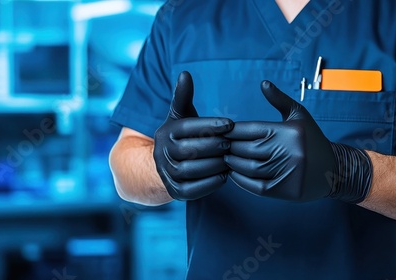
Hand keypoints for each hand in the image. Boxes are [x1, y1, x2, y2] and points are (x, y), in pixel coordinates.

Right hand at [153, 71, 233, 199]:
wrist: (163, 165)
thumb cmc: (181, 136)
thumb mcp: (181, 116)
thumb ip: (183, 96)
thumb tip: (185, 73)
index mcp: (166, 133)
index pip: (189, 127)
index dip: (211, 125)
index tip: (230, 123)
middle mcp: (162, 154)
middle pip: (192, 150)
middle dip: (215, 146)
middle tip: (232, 144)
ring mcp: (167, 174)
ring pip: (194, 170)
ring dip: (215, 164)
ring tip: (231, 159)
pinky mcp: (175, 192)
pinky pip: (195, 189)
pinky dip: (211, 183)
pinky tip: (225, 175)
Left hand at [224, 81, 371, 202]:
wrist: (334, 169)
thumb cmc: (311, 139)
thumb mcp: (298, 116)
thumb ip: (279, 99)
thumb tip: (263, 83)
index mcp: (287, 131)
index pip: (250, 129)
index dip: (233, 131)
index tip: (223, 132)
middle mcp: (287, 151)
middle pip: (246, 149)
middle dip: (230, 147)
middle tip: (219, 147)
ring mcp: (287, 172)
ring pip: (248, 168)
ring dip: (232, 164)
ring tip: (226, 159)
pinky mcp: (285, 190)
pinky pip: (255, 186)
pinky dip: (241, 180)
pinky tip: (234, 173)